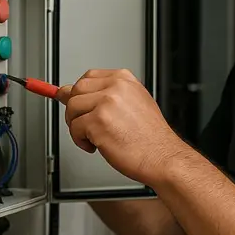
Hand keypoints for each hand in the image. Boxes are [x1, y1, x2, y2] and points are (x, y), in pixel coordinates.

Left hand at [56, 69, 188, 186]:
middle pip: (76, 90)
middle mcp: (116, 87)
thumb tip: (71, 94)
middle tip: (86, 126)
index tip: (76, 102)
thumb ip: (104, 97)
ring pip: (72, 109)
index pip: (89, 77)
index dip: (80, 93)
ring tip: (95, 138)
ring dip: (77, 127)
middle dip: (76, 110)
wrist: (163, 157)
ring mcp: (106, 102)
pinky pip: (74, 128)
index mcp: (125, 80)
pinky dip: (80, 141)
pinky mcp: (98, 121)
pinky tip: (96, 146)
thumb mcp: (132, 106)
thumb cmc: (150, 138)